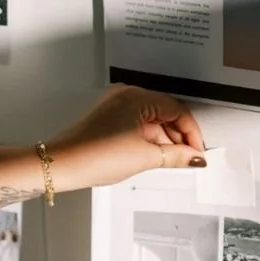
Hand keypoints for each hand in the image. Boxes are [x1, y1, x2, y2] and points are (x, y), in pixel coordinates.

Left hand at [48, 85, 206, 190]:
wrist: (61, 165)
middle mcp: (126, 95)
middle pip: (166, 112)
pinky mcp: (109, 116)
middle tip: (188, 158)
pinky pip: (138, 123)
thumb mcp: (145, 157)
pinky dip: (149, 138)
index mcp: (137, 97)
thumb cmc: (92, 156)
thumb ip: (176, 156)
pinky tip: (153, 155)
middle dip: (179, 136)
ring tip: (170, 160)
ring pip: (152, 119)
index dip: (192, 133)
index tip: (198, 151)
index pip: (178, 110)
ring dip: (164, 139)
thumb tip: (194, 157)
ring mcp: (116, 105)